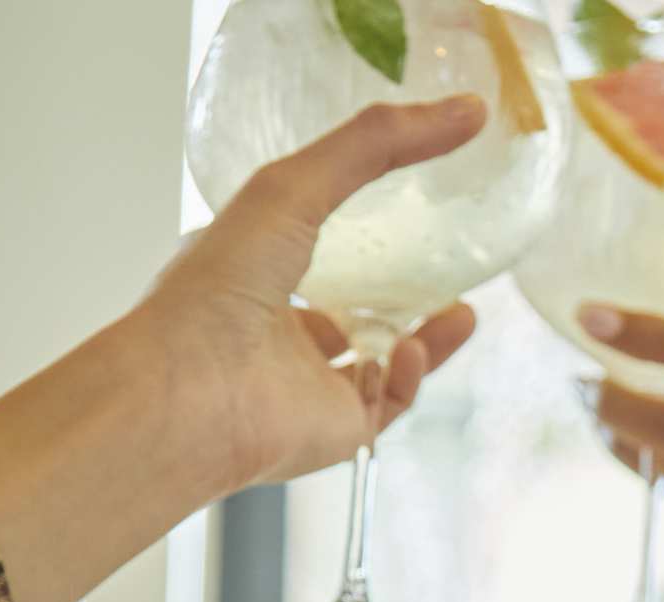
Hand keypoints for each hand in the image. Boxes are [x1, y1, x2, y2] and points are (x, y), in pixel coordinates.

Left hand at [137, 96, 486, 494]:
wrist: (195, 392)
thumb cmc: (220, 288)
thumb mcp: (294, 187)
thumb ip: (375, 144)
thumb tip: (468, 110)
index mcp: (253, 276)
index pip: (310, 249)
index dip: (353, 227)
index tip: (406, 201)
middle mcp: (279, 333)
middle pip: (352, 310)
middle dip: (400, 294)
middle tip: (447, 268)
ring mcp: (310, 386)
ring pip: (381, 363)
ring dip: (424, 338)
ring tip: (463, 312)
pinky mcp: (339, 430)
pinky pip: (390, 402)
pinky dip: (410, 374)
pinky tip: (415, 349)